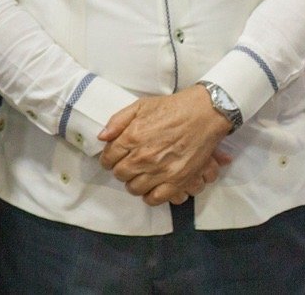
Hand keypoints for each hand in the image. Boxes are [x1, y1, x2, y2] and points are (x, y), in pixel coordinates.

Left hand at [98, 86, 233, 204]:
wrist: (202, 115)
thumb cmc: (170, 109)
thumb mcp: (139, 106)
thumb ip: (117, 121)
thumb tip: (102, 138)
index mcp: (132, 137)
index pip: (108, 158)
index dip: (108, 159)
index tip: (112, 159)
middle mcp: (144, 157)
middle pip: (120, 174)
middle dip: (120, 170)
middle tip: (127, 165)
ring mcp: (161, 171)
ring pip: (135, 188)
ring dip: (133, 183)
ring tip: (138, 176)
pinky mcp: (177, 181)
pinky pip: (155, 199)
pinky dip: (149, 196)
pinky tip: (150, 187)